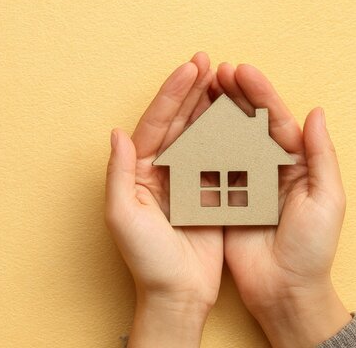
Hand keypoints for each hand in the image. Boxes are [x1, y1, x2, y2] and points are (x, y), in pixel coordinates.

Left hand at [105, 52, 222, 346]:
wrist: (177, 293)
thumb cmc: (146, 259)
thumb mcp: (123, 215)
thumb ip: (120, 173)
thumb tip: (116, 133)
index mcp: (138, 172)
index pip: (154, 125)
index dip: (170, 96)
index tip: (188, 70)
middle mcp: (161, 171)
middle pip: (176, 122)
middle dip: (190, 91)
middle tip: (207, 61)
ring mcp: (186, 180)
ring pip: (198, 134)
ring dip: (209, 106)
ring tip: (223, 78)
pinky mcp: (209, 192)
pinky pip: (219, 156)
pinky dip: (228, 134)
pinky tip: (238, 114)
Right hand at [218, 63, 350, 346]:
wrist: (283, 289)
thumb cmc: (311, 248)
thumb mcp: (327, 200)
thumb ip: (320, 156)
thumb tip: (315, 112)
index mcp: (293, 164)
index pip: (274, 119)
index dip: (259, 93)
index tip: (240, 71)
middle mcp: (264, 168)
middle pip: (246, 123)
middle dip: (231, 95)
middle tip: (214, 70)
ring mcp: (240, 182)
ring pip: (223, 139)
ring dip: (211, 113)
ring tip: (198, 88)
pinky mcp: (219, 199)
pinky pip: (206, 167)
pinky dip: (195, 146)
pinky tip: (184, 127)